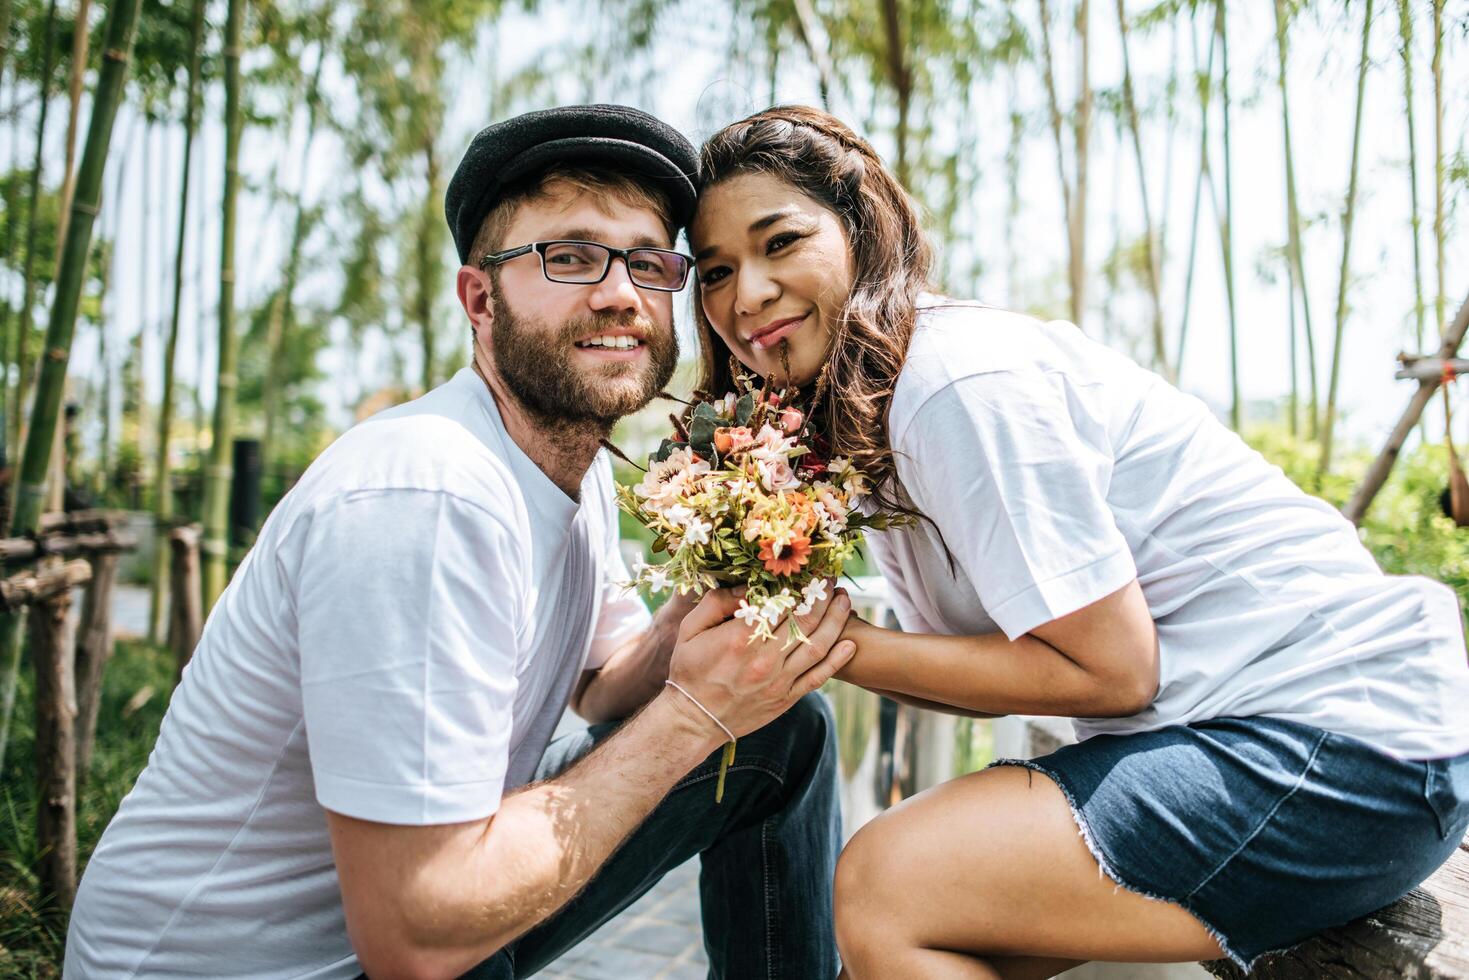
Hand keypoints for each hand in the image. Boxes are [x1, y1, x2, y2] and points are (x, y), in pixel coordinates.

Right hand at [666, 587, 854, 738]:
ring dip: (836, 620)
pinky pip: (818, 677)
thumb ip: (716, 602)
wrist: (694, 720)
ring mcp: (779, 680)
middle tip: (831, 579)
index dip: (797, 584)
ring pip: (817, 645)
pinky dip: (837, 660)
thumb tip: (746, 586)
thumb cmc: (689, 670)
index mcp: (740, 637)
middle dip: (822, 596)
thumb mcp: (690, 629)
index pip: (779, 602)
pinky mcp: (786, 698)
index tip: (807, 571)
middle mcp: (764, 658)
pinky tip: (850, 643)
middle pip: (804, 620)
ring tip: (844, 601)